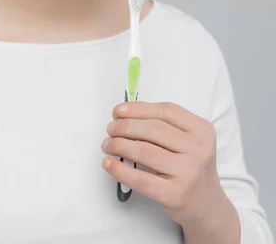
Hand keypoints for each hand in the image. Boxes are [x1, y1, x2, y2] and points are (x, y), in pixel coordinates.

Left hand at [101, 101, 225, 228]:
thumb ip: (165, 126)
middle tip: (110, 129)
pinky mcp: (175, 195)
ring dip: (119, 145)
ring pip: (145, 151)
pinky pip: (141, 179)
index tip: (118, 111)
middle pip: (153, 129)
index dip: (138, 109)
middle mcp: (198, 149)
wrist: (207, 206)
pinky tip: (109, 163)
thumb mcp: (189, 141)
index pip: (165, 111)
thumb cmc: (190, 168)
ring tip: (107, 145)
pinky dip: (120, 170)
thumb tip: (124, 116)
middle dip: (125, 126)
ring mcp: (188, 173)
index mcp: (201, 130)